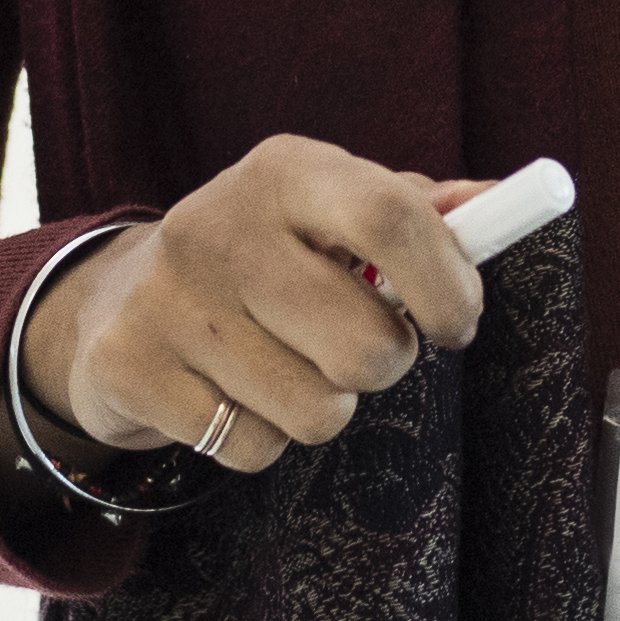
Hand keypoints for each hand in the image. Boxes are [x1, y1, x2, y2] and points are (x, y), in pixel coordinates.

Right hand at [23, 136, 487, 476]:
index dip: (446, 285)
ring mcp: (166, 299)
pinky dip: (259, 438)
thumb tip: (502, 202)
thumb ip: (420, 212)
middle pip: (365, 345)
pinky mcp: (128, 367)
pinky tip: (232, 392)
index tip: (456, 322)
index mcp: (284, 172)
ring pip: (316, 411)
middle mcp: (216, 225)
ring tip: (286, 367)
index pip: (391, 218)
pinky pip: (251, 448)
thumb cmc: (265, 256)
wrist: (116, 299)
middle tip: (356, 346)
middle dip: (382, 365)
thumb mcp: (330, 213)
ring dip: (321, 407)